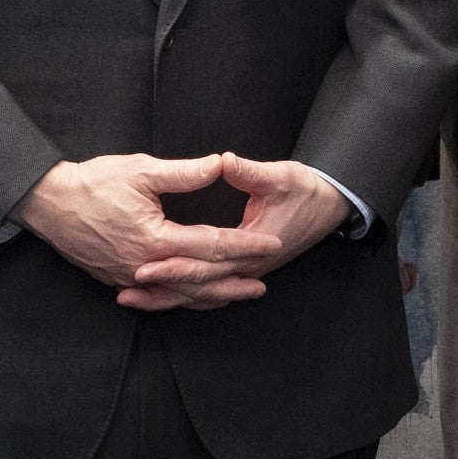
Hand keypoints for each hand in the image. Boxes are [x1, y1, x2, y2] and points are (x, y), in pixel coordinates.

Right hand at [20, 152, 255, 302]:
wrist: (49, 203)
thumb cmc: (93, 183)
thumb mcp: (141, 171)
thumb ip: (185, 173)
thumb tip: (220, 164)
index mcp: (156, 238)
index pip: (212, 245)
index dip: (245, 246)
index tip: (270, 245)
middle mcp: (146, 266)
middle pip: (201, 280)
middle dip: (235, 281)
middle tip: (263, 283)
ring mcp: (131, 278)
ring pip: (180, 294)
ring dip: (212, 296)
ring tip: (238, 295)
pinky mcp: (118, 280)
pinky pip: (159, 295)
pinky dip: (183, 297)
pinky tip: (196, 297)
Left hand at [119, 153, 352, 311]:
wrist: (332, 205)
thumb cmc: (307, 190)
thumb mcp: (280, 176)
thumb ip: (248, 171)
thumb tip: (223, 160)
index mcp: (254, 247)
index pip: (207, 262)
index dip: (174, 265)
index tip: (145, 265)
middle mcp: (250, 268)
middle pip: (198, 286)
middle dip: (162, 289)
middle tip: (125, 289)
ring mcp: (249, 274)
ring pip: (201, 296)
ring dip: (167, 298)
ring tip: (130, 298)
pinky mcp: (245, 273)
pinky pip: (210, 294)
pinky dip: (184, 296)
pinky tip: (159, 294)